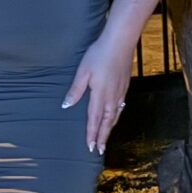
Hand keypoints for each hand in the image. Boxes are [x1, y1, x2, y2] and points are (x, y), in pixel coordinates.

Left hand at [61, 27, 135, 153]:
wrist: (120, 42)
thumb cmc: (99, 54)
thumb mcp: (83, 71)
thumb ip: (75, 90)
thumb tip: (66, 105)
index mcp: (99, 95)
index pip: (94, 120)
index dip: (92, 134)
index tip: (90, 147)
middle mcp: (112, 97)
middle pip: (107, 122)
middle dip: (102, 137)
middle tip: (99, 150)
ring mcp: (120, 92)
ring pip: (115, 116)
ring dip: (110, 129)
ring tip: (106, 139)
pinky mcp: (125, 86)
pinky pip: (121, 107)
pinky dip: (116, 117)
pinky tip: (115, 116)